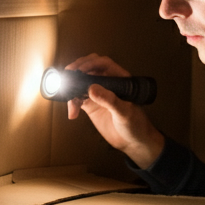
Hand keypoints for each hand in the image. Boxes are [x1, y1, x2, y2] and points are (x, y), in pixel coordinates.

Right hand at [64, 54, 164, 169]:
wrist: (133, 142)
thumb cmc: (136, 124)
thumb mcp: (124, 112)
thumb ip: (110, 100)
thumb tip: (91, 88)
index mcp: (119, 79)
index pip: (103, 63)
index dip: (91, 63)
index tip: (80, 69)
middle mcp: (108, 83)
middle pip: (89, 68)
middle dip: (77, 70)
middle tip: (68, 75)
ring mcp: (98, 94)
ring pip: (81, 82)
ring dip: (72, 88)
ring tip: (68, 98)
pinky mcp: (91, 105)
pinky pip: (77, 98)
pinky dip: (72, 103)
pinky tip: (72, 113)